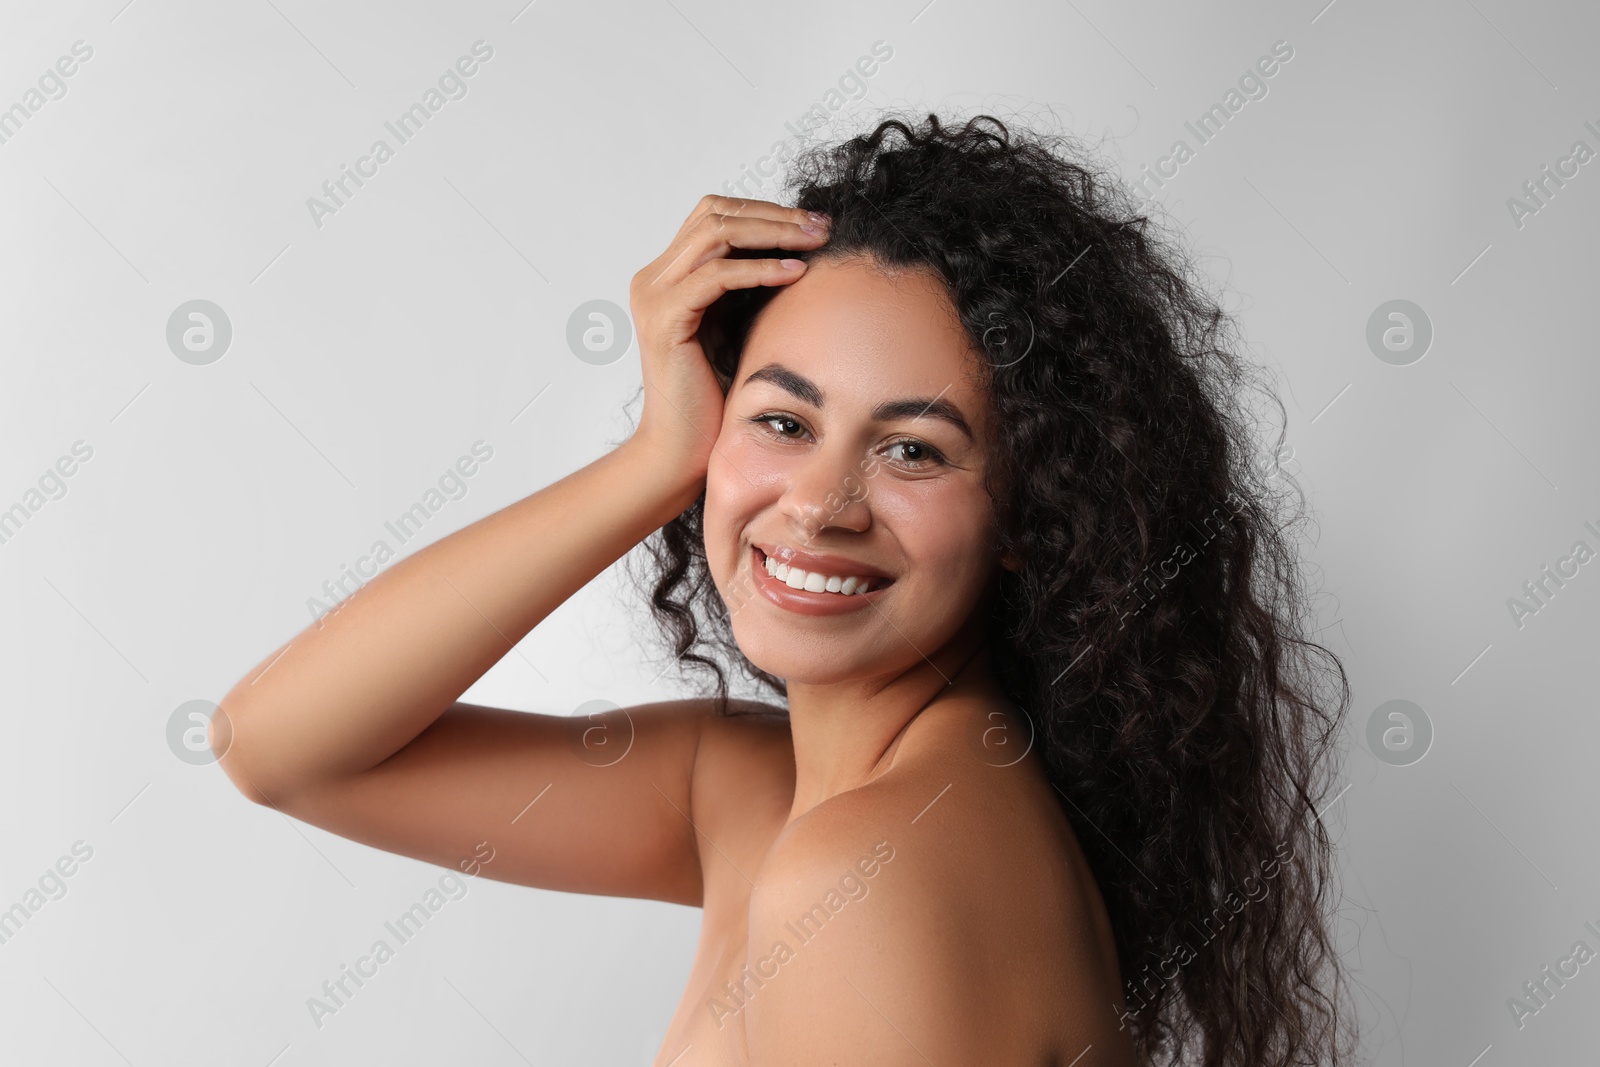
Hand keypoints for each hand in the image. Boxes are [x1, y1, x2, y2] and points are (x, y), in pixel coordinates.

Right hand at [628, 194, 828, 480]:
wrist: (683, 450)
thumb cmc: (716, 399)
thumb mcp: (736, 329)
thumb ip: (749, 290)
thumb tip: (799, 253)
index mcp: (667, 277)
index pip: (714, 215)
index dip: (765, 212)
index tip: (814, 224)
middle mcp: (653, 279)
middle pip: (714, 213)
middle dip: (774, 214)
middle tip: (822, 224)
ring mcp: (654, 296)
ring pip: (715, 233)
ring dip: (772, 232)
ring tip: (815, 240)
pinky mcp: (665, 319)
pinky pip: (717, 275)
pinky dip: (760, 269)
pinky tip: (796, 272)